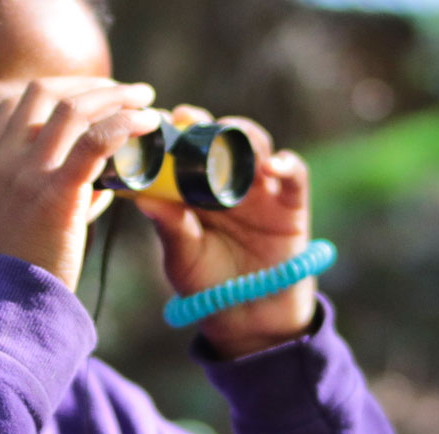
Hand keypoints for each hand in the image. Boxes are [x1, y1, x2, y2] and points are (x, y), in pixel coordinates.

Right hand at [0, 78, 161, 290]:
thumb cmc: (13, 277)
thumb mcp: (12, 224)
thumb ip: (48, 194)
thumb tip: (99, 183)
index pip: (15, 104)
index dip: (56, 91)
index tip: (88, 96)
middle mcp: (0, 161)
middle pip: (44, 92)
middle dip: (87, 84)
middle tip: (122, 90)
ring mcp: (25, 173)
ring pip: (73, 108)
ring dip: (113, 95)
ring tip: (144, 98)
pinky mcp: (55, 192)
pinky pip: (96, 140)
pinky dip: (125, 123)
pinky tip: (148, 123)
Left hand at [135, 105, 315, 358]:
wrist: (247, 318)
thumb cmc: (207, 284)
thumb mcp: (182, 257)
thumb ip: (169, 228)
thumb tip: (144, 199)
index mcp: (196, 187)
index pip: (185, 147)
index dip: (173, 130)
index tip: (157, 119)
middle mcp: (228, 181)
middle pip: (221, 136)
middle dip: (207, 123)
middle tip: (189, 119)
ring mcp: (262, 189)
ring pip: (257, 145)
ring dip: (244, 134)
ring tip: (231, 136)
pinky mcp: (291, 204)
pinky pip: (294, 175)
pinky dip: (286, 164)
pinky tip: (272, 165)